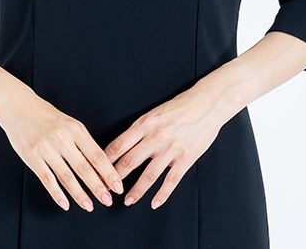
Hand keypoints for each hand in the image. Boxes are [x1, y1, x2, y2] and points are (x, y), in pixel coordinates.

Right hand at [0, 85, 123, 211]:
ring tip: (89, 206)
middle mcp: (63, 139)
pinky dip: (57, 194)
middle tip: (108, 201)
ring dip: (80, 194)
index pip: (97, 155)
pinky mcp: (32, 157)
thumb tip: (99, 164)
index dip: (109, 172)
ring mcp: (47, 149)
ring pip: (67, 177)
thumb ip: (82, 141)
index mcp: (76, 129)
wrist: (18, 106)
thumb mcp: (69, 123)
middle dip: (98, 187)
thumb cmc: (46, 115)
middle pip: (85, 168)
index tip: (118, 185)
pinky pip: (47, 179)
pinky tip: (65, 204)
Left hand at [104, 83, 228, 209]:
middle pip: (129, 161)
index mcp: (145, 123)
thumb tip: (125, 145)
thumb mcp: (155, 112)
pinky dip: (162, 194)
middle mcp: (155, 136)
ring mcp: (171, 148)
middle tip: (106, 190)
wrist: (208, 103)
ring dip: (136, 191)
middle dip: (115, 179)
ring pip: (148, 175)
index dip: (106, 160)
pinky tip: (154, 203)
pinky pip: (171, 180)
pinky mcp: (186, 157)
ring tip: (128, 200)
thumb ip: (141, 129)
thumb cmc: (181, 106)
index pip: (119, 144)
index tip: (97, 170)